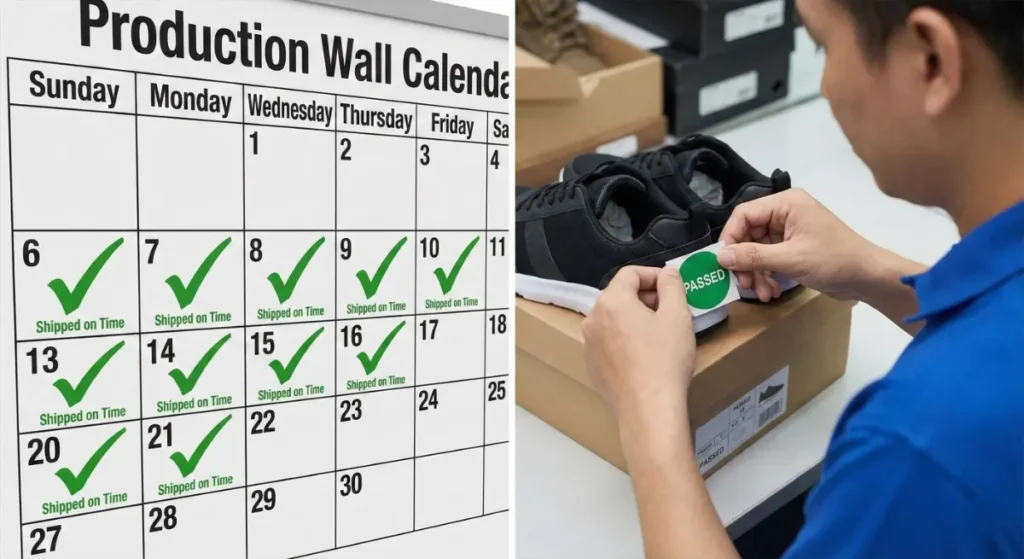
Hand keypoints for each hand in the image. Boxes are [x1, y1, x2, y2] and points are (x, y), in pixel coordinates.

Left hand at [582, 266, 695, 434]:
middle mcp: (593, 319)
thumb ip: (672, 286)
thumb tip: (667, 272)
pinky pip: (609, 343)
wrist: (648, 409)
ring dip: (635, 319)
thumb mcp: (677, 316)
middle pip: (620, 296)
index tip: (672, 285)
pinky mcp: (592, 366)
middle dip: (645, 297)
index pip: (630, 274)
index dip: (654, 275)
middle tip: (671, 310)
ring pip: (614, 320)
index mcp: (611, 302)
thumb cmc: (664, 360)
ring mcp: (589, 344)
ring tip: (660, 333)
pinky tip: (645, 355)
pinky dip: (625, 340)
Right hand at [717, 188, 879, 300]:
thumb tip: (720, 256)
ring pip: (756, 250)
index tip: (724, 263)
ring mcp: (789, 231)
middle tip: (744, 285)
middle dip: (745, 262)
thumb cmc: (834, 260)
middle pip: (748, 234)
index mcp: (786, 204)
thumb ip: (753, 256)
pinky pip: (768, 259)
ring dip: (755, 274)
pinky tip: (771, 291)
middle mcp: (785, 213)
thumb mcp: (791, 259)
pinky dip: (766, 275)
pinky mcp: (793, 248)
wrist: (868, 277)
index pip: (744, 215)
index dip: (730, 238)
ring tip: (762, 294)